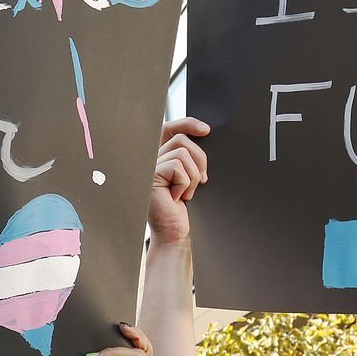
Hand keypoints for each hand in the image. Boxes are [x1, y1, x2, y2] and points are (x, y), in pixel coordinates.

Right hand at [151, 117, 209, 246]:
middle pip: (182, 139)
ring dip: (192, 177)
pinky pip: (177, 167)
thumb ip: (191, 157)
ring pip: (182, 154)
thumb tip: (204, 134)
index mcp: (161, 157)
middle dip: (199, 159)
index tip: (207, 130)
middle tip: (202, 180)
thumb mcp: (191, 177)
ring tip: (185, 193)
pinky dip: (184, 184)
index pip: (171, 129)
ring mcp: (149, 167)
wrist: (175, 232)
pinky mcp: (150, 176)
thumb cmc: (183, 208)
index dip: (188, 124)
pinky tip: (176, 198)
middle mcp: (152, 159)